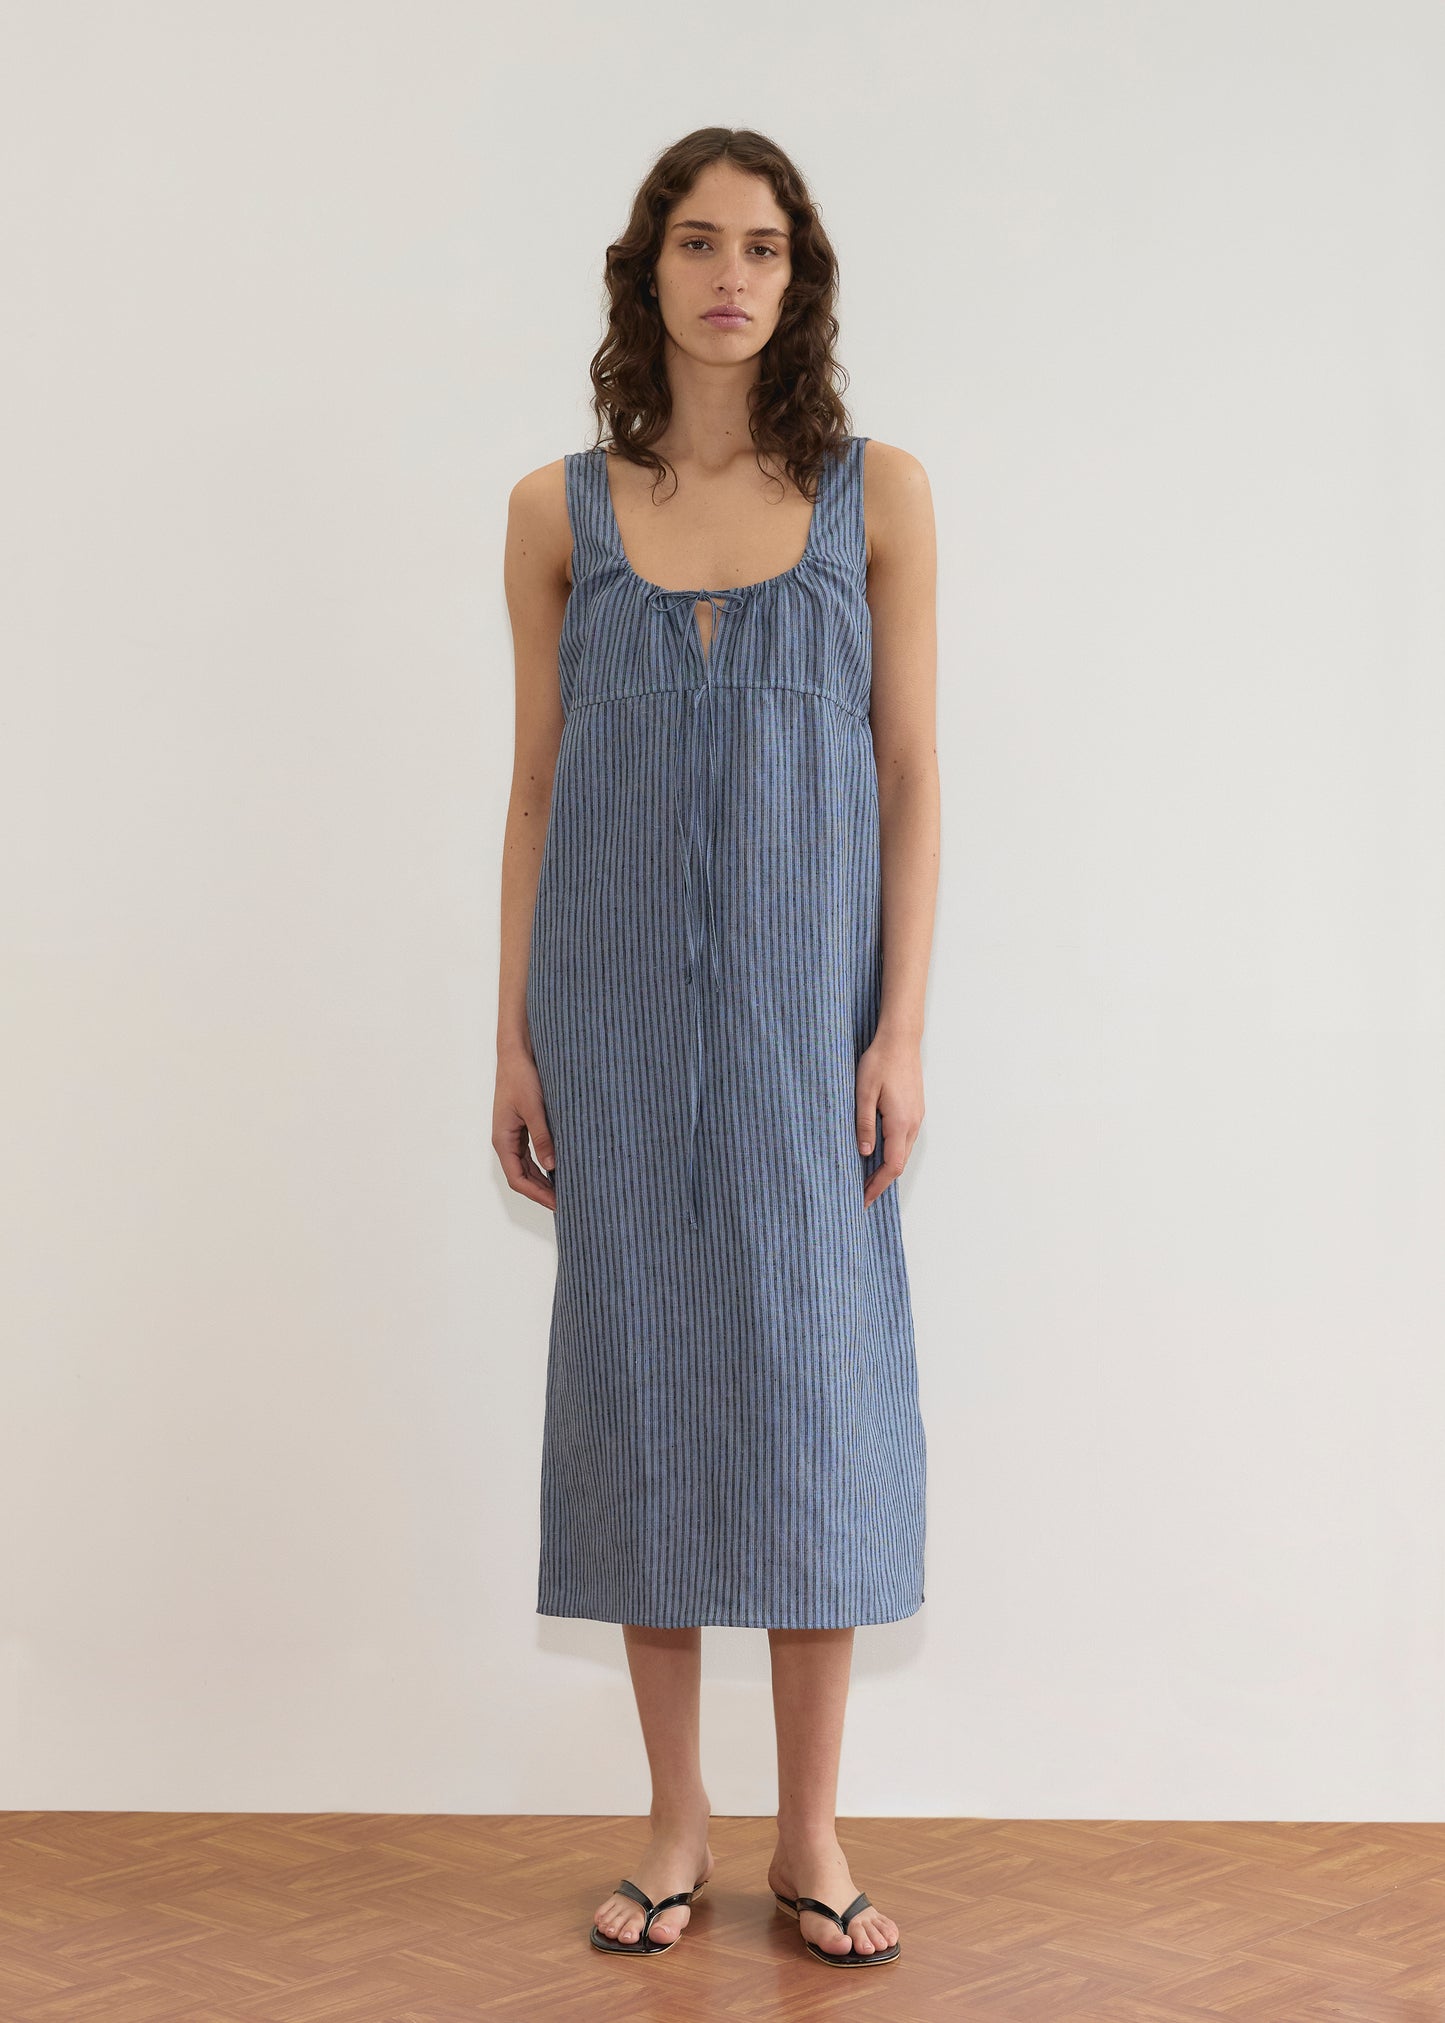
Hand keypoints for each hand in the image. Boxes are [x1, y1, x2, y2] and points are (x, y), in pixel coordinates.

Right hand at [493, 1045, 556, 1208]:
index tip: (557, 1203)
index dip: (536, 1194)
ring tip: (565, 1191)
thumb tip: (552, 1166)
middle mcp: (505, 1140)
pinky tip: (559, 1169)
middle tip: (566, 1203)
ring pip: (527, 1167)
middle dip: (542, 1192)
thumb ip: (542, 1137)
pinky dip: (543, 1166)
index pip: (517, 1178)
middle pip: (522, 1177)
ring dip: (543, 1181)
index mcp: (503, 1139)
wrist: (517, 1054)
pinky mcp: (521, 1127)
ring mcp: (513, 1135)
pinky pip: (531, 1154)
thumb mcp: (534, 1108)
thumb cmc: (522, 1077)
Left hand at [855, 1031, 923, 1207]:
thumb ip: (864, 1124)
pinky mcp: (914, 1110)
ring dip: (887, 1168)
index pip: (891, 1166)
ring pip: (903, 1152)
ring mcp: (916, 1117)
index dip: (878, 1186)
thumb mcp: (863, 1093)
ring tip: (867, 1178)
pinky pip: (904, 1140)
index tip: (864, 1199)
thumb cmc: (880, 1062)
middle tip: (861, 1195)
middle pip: (899, 1163)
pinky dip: (892, 1153)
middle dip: (881, 1182)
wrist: (901, 1040)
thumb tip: (865, 1153)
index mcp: (900, 1122)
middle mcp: (913, 1124)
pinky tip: (878, 1153)